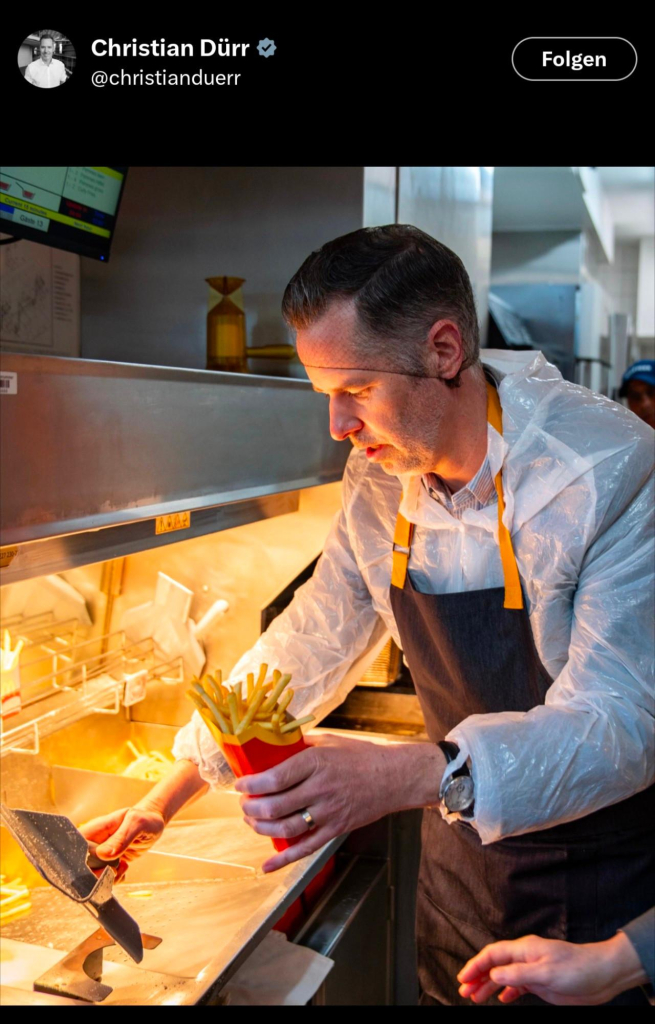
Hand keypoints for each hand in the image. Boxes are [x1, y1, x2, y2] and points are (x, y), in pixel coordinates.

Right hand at [78, 804, 165, 882]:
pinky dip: (114, 880)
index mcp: (96, 829)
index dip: (79, 859)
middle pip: (81, 864)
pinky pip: (104, 878)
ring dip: (107, 878)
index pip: (75, 845)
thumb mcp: (136, 824)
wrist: (153, 824)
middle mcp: (95, 843)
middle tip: (113, 870)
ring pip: (93, 874)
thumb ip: (121, 838)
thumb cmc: (145, 818)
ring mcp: (101, 854)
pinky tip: (125, 870)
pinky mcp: (109, 864)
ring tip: (123, 866)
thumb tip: (103, 854)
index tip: (95, 866)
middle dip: (95, 874)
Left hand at [234, 733, 419, 872]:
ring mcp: (328, 813)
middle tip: (243, 803)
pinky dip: (284, 859)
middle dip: (250, 807)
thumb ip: (301, 745)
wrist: (393, 777)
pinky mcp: (335, 830)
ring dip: (261, 828)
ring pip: (285, 828)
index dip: (251, 784)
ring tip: (251, 821)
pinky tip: (267, 865)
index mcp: (316, 763)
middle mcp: (320, 789)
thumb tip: (273, 744)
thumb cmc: (361, 756)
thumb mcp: (329, 741)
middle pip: (274, 806)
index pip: (274, 778)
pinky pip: (305, 849)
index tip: (240, 784)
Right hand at [457, 931, 647, 1004]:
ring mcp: (533, 970)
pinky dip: (506, 992)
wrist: (602, 975)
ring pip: (504, 977)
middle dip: (478, 976)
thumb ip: (518, 974)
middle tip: (464, 990)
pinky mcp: (541, 982)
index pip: (493, 954)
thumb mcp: (545, 972)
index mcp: (524, 949)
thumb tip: (494, 975)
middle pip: (495, 965)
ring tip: (475, 998)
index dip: (476, 965)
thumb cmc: (577, 968)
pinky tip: (500, 1000)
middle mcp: (525, 957)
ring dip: (488, 986)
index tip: (463, 977)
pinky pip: (517, 986)